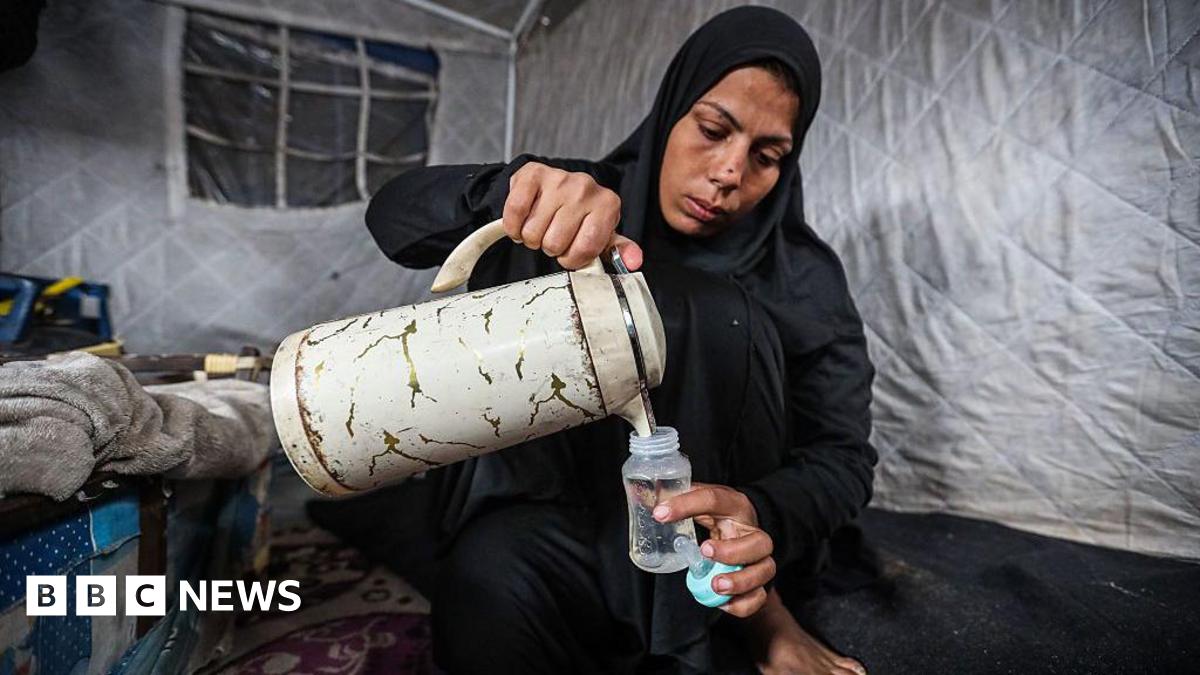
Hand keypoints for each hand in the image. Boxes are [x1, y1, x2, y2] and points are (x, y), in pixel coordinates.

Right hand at [504, 161, 642, 270]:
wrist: (553, 187)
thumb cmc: (579, 216)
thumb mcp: (602, 234)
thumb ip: (619, 250)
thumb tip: (634, 261)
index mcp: (608, 204)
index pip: (586, 249)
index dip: (572, 259)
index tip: (570, 252)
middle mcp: (586, 188)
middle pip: (556, 243)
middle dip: (550, 247)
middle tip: (553, 236)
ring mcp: (559, 179)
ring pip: (533, 232)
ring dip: (531, 237)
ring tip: (540, 227)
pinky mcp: (532, 175)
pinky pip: (514, 213)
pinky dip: (513, 226)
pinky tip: (523, 221)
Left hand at [653, 482, 774, 616]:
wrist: (744, 529)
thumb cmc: (721, 515)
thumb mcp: (702, 502)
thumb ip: (679, 501)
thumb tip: (647, 500)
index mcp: (735, 506)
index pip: (715, 499)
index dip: (687, 504)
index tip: (660, 514)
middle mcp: (753, 533)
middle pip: (759, 542)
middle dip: (733, 550)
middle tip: (705, 551)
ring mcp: (760, 559)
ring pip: (765, 570)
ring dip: (741, 580)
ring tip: (715, 585)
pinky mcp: (759, 582)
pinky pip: (759, 597)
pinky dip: (742, 604)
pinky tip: (722, 602)